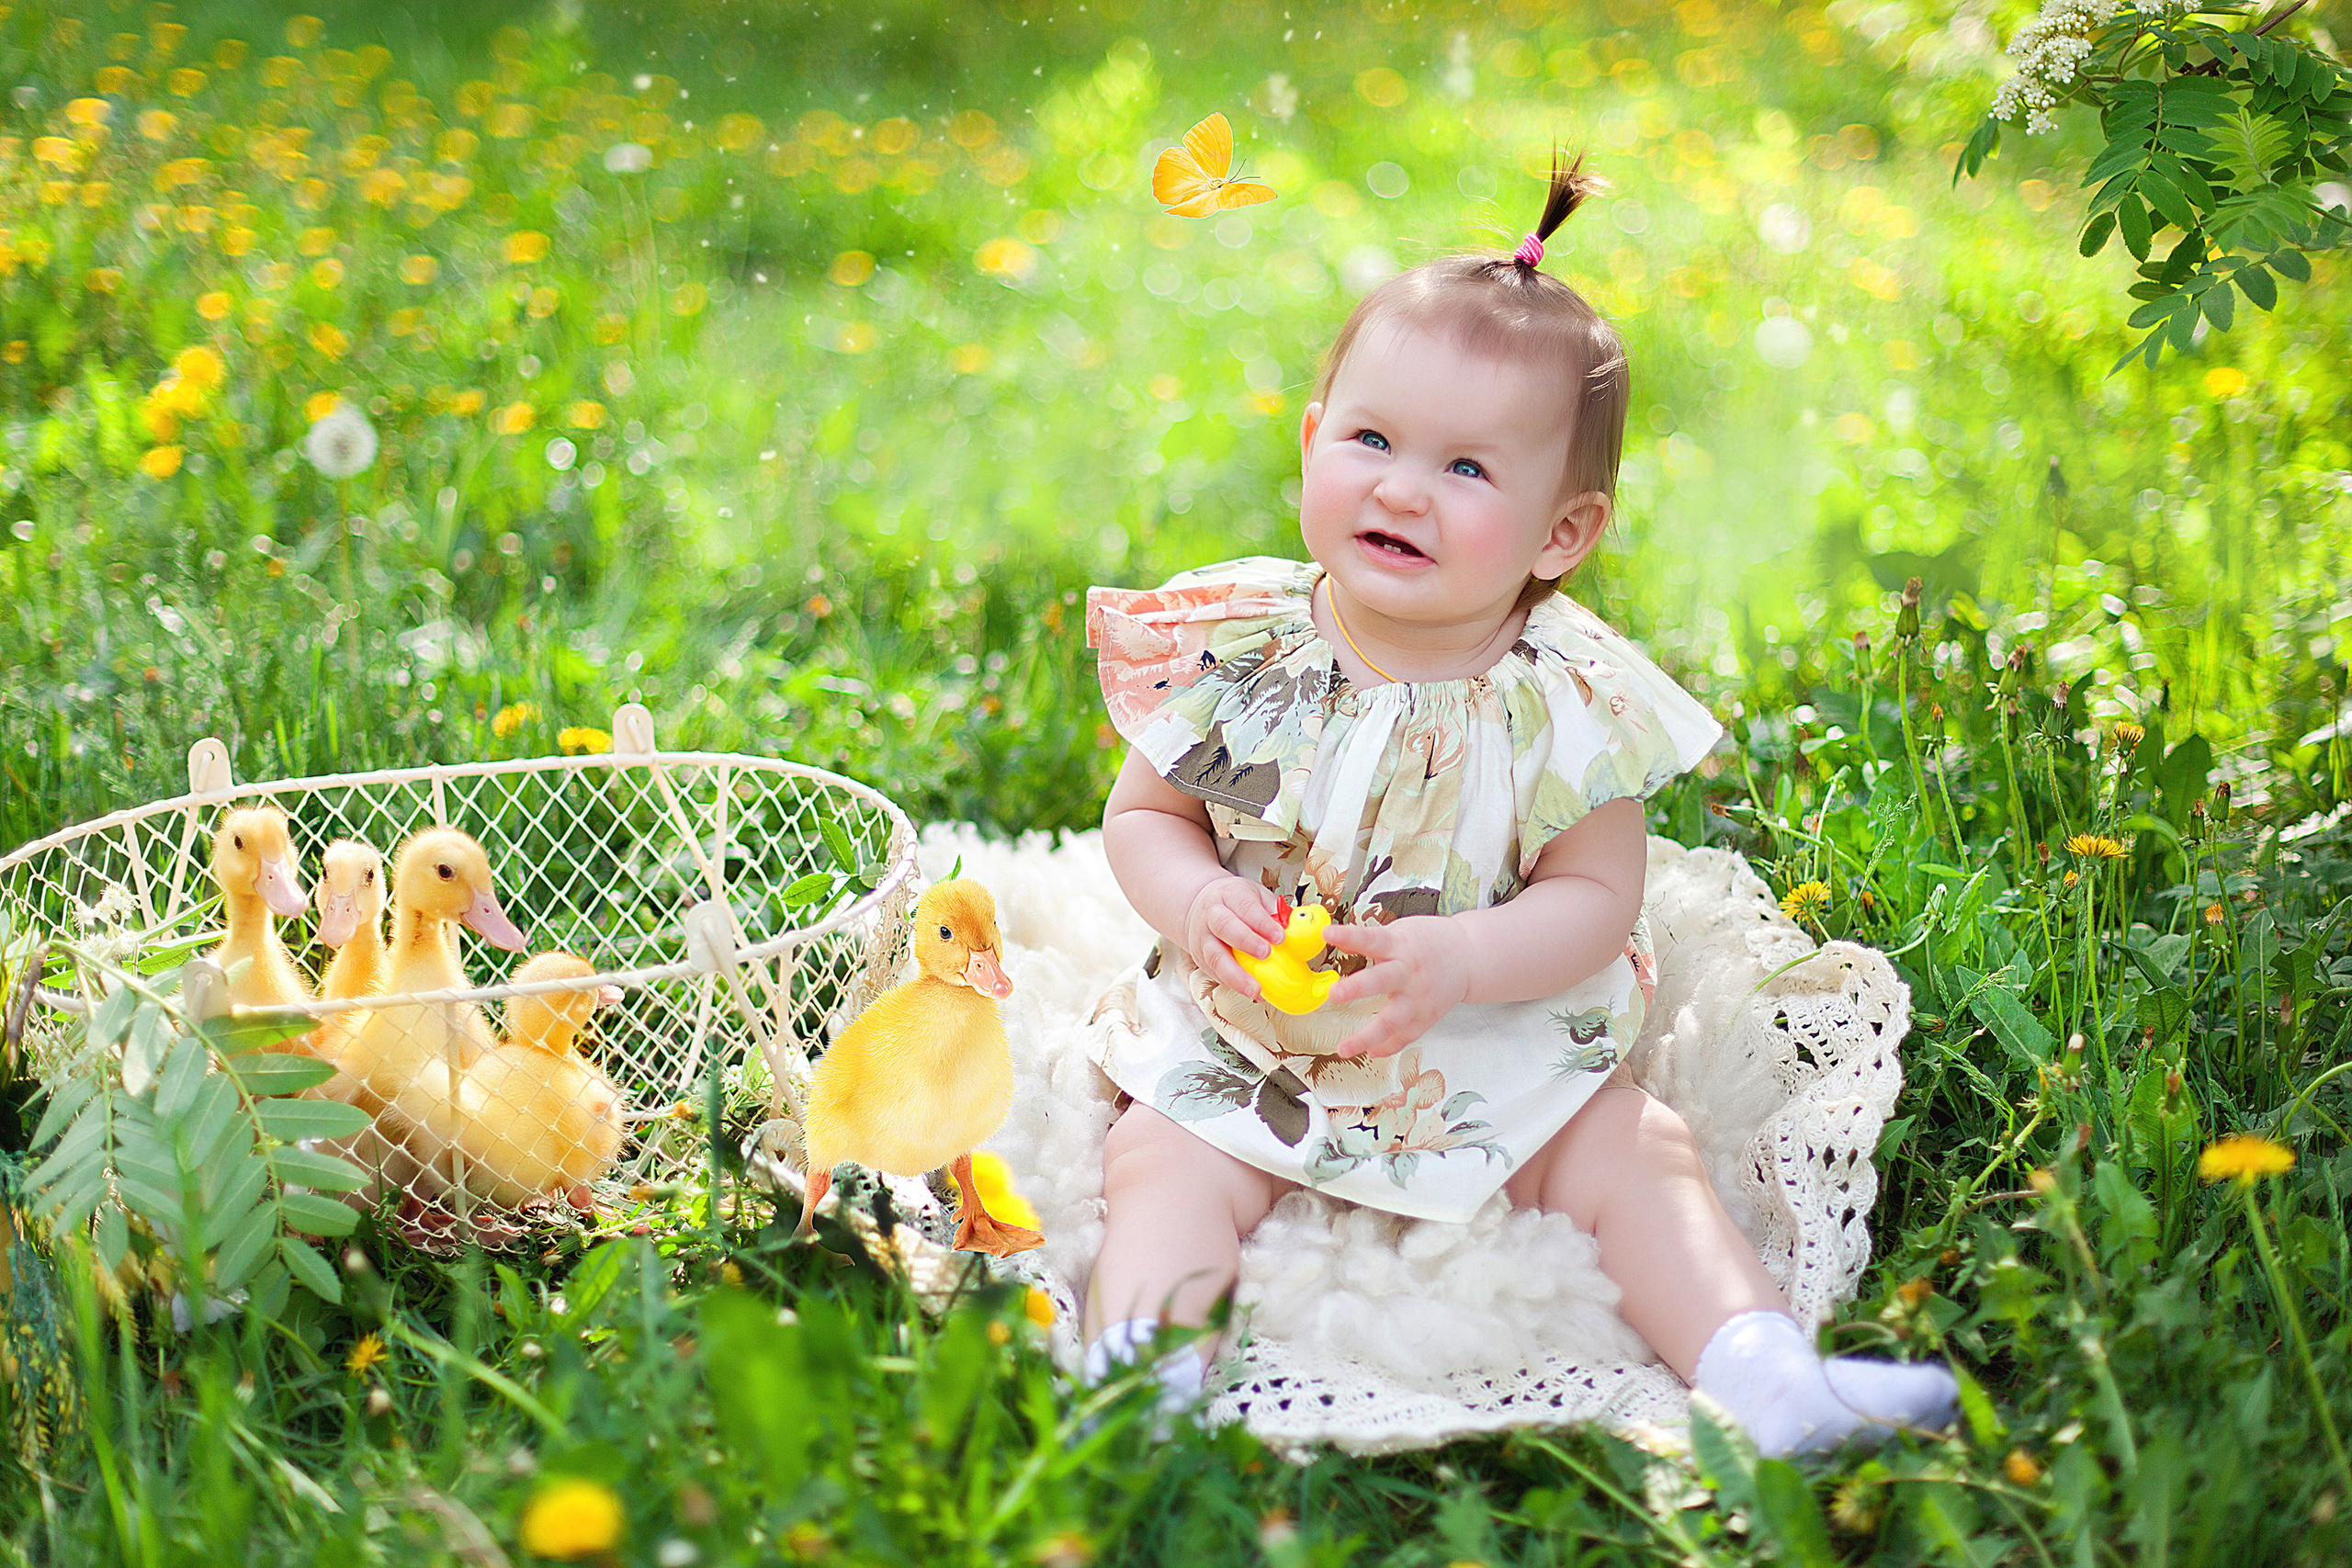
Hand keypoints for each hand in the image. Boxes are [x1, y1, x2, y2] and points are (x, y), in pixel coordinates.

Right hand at [1184, 877, 1286, 1001]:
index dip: (1262, 922)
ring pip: (1214, 955)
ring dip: (1235, 974)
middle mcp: (1212, 914)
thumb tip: (1300, 930)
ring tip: (1255, 989)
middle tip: (1266, 954)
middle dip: (1246, 941)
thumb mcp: (1257, 898)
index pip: (1245, 906)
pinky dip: (1233, 985)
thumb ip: (1276, 913)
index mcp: (1229, 894)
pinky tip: (1252, 992)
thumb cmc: (1237, 903)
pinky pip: (1215, 973)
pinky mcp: (1200, 958)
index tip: (1280, 937)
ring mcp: (1203, 938)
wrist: (1201, 907)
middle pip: (1224, 926)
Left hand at [1320, 916, 1471, 1058]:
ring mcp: (1417, 998)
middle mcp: (1407, 973)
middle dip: (1357, 988)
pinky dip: (1388, 1046)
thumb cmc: (1429, 942)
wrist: (1468, 957)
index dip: (1349, 937)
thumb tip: (1336, 939)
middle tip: (1334, 994)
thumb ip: (1371, 940)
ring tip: (1343, 1048)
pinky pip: (1406, 1036)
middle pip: (1381, 981)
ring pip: (1392, 1021)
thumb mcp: (1400, 931)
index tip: (1328, 934)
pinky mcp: (1426, 1017)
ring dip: (1366, 1037)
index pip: (1372, 939)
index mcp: (1399, 946)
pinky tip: (1371, 1052)